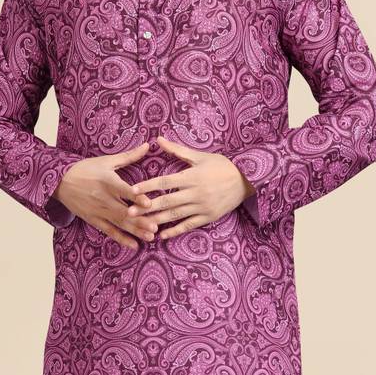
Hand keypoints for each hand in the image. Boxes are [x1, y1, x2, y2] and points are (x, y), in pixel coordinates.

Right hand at [53, 141, 157, 249]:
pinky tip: (134, 245)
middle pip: (123, 211)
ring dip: (135, 231)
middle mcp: (103, 198)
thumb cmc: (85, 169)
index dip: (135, 197)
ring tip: (150, 237)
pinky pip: (109, 231)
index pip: (123, 190)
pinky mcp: (93, 219)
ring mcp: (98, 211)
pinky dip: (121, 238)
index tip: (149, 203)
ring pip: (119, 223)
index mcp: (107, 181)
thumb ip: (129, 156)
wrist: (59, 182)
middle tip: (155, 227)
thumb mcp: (106, 161)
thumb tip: (147, 145)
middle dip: (139, 220)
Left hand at [126, 136, 254, 239]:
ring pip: (175, 215)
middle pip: (166, 201)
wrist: (247, 180)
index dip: (148, 186)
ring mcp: (202, 207)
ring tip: (140, 225)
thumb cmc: (222, 165)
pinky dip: (175, 231)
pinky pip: (188, 225)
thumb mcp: (200, 156)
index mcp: (192, 176)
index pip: (165, 182)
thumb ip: (177, 150)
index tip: (133, 191)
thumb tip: (158, 140)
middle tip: (128, 213)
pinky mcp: (208, 217)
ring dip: (157, 221)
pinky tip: (162, 235)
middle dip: (146, 208)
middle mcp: (196, 193)